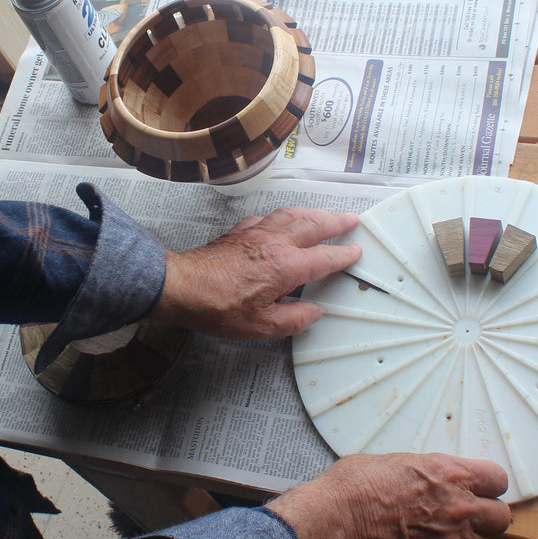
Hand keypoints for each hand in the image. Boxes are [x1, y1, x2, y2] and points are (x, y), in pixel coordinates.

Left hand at [151, 207, 359, 338]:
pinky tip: (280, 222)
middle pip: (314, 225)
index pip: (325, 258)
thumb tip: (313, 313)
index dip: (344, 256)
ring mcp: (256, 233)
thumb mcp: (261, 326)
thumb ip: (293, 319)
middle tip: (351, 219)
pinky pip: (267, 218)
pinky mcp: (238, 232)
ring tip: (324, 214)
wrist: (181, 286)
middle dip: (336, 221)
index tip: (356, 252)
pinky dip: (281, 217)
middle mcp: (275, 243)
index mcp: (286, 267)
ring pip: (291, 215)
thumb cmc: (218, 308)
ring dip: (312, 213)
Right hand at [267, 453, 511, 538]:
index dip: (489, 484)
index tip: (480, 486)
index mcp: (452, 474)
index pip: (498, 479)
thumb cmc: (357, 487)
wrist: (338, 522)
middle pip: (502, 516)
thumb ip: (428, 473)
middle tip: (468, 512)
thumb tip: (431, 479)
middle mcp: (460, 508)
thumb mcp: (398, 462)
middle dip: (487, 514)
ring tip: (446, 533)